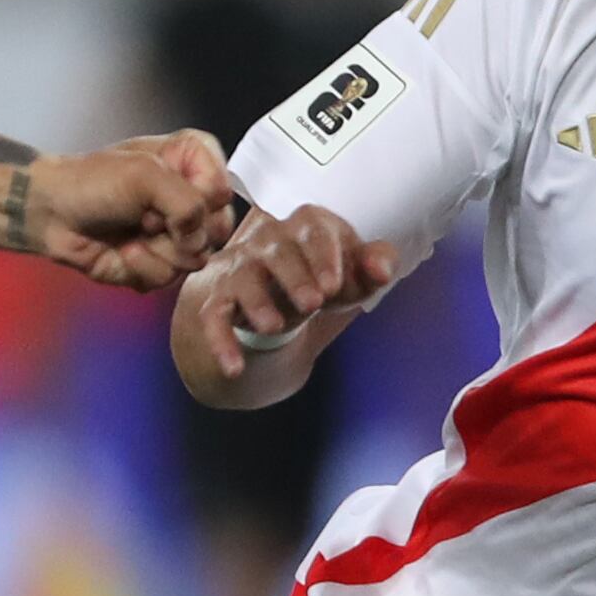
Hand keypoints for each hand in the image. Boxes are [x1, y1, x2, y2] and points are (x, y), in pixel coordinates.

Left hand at [17, 129, 237, 288]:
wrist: (52, 213)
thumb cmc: (93, 182)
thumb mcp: (145, 175)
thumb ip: (187, 202)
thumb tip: (200, 240)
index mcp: (192, 163)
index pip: (223, 190)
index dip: (200, 198)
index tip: (164, 187)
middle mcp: (190, 199)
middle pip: (217, 230)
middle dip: (178, 228)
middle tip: (146, 216)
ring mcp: (175, 235)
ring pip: (195, 258)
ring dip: (157, 249)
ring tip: (131, 233)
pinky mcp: (158, 264)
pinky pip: (168, 278)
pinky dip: (142, 266)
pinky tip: (123, 252)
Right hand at [184, 200, 402, 379]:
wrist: (274, 294)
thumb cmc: (321, 276)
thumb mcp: (353, 272)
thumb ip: (375, 265)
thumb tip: (382, 271)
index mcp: (307, 227)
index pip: (314, 229)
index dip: (323, 256)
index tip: (333, 286)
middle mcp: (268, 241)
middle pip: (276, 249)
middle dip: (294, 276)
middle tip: (313, 304)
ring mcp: (240, 269)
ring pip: (242, 278)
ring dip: (257, 302)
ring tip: (274, 327)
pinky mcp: (218, 299)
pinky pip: (214, 318)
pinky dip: (221, 342)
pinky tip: (234, 369)